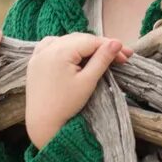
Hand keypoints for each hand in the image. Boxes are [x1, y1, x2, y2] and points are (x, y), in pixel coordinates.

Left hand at [24, 32, 131, 149]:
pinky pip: (51, 45)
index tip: (126, 55)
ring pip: (66, 40)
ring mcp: (39, 54)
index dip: (111, 46)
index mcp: (61, 51)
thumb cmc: (66, 104)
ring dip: (83, 45)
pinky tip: (73, 51)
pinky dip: (65, 45)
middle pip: (80, 39)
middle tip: (119, 56)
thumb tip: (116, 43)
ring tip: (100, 54)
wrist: (42, 122)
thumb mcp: (88, 81)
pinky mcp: (34, 61)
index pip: (92, 41)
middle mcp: (47, 48)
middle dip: (99, 46)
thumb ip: (102, 60)